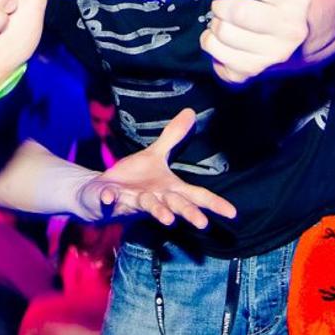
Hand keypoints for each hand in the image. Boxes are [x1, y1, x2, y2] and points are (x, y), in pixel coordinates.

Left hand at [75, 109, 236, 228]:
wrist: (101, 193)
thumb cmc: (134, 178)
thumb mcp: (155, 155)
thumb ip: (173, 137)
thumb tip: (191, 112)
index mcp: (168, 188)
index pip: (195, 196)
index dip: (214, 204)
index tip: (233, 212)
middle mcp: (155, 198)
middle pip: (175, 205)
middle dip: (188, 213)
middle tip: (202, 223)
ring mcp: (133, 201)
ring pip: (148, 207)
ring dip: (158, 211)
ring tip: (167, 219)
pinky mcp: (110, 199)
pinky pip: (110, 199)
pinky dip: (109, 198)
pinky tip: (109, 196)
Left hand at [200, 0, 310, 83]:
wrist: (295, 35)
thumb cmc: (273, 1)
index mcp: (295, 0)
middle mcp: (290, 30)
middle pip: (237, 12)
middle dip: (221, 5)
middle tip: (222, 6)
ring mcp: (275, 55)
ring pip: (223, 35)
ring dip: (214, 25)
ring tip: (224, 22)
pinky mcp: (256, 72)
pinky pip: (219, 58)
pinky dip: (213, 46)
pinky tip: (224, 41)